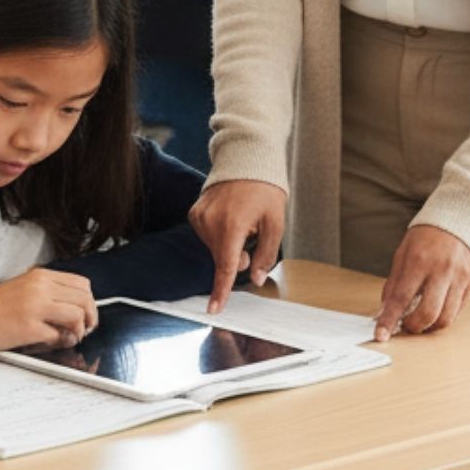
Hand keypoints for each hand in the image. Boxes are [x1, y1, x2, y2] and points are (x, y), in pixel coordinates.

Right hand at [0, 268, 97, 352]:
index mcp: (40, 276)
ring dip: (78, 331)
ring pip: (77, 316)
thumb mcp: (24, 289)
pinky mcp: (29, 327)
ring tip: (67, 337)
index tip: (86, 314)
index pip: (81, 284)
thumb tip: (76, 308)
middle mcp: (40, 287)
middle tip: (83, 329)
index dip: (89, 302)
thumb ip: (49, 293)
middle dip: (90, 318)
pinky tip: (50, 342)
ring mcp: (35, 306)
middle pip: (85, 299)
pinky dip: (60, 342)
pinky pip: (59, 335)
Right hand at [188, 179, 284, 311]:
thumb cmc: (264, 190)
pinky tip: (230, 217)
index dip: (221, 290)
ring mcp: (199, 216)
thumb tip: (256, 278)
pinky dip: (219, 234)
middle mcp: (210, 222)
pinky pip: (207, 235)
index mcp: (232, 226)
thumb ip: (266, 254)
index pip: (226, 266)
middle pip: (223, 258)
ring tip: (241, 219)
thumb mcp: (275, 223)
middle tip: (253, 235)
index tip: (214, 309)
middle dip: (238, 256)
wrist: (246, 160)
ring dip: (229, 243)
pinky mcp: (194, 212)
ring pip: (215, 248)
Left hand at [374, 225, 469, 341]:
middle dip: (413, 327)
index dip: (389, 319)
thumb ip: (394, 283)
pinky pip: (456, 312)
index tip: (381, 335)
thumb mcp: (403, 254)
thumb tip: (385, 310)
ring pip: (445, 318)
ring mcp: (460, 279)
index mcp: (419, 261)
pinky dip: (442, 317)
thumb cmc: (426, 238)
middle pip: (428, 313)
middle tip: (405, 325)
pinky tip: (434, 310)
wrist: (459, 223)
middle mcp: (442, 271)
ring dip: (429, 327)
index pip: (401, 298)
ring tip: (420, 320)